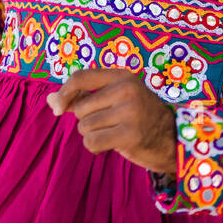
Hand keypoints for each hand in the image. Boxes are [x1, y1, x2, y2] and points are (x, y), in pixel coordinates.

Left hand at [47, 68, 177, 174]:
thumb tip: (51, 101)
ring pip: (85, 127)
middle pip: (81, 108)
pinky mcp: (130, 135)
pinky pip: (92, 142)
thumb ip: (82, 97)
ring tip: (113, 132)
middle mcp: (127, 89)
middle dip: (87, 120)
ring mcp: (130, 112)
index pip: (81, 77)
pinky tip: (111, 144)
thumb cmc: (136, 117)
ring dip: (93, 134)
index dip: (64, 93)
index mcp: (122, 76)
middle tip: (108, 123)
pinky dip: (95, 147)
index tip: (59, 108)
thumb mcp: (114, 98)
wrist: (171, 139)